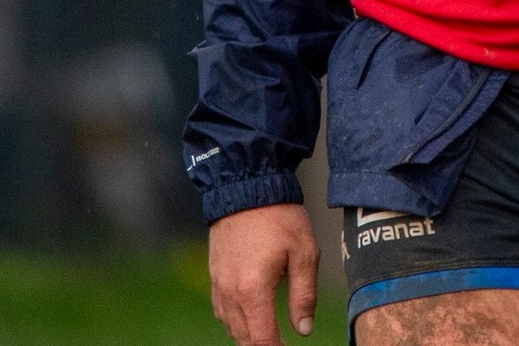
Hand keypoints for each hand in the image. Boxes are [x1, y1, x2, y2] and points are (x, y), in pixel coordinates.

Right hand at [210, 202, 319, 344]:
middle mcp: (230, 292)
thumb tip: (304, 329)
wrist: (246, 188)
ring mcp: (218, 284)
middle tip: (283, 343)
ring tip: (270, 334)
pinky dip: (235, 321)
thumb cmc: (278, 217)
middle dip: (264, 345)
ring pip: (231, 327)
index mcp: (252, 290)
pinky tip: (250, 317)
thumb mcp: (303, 253)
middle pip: (244, 338)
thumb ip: (304, 295)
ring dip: (249, 336)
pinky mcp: (214, 275)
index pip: (262, 339)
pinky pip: (221, 311)